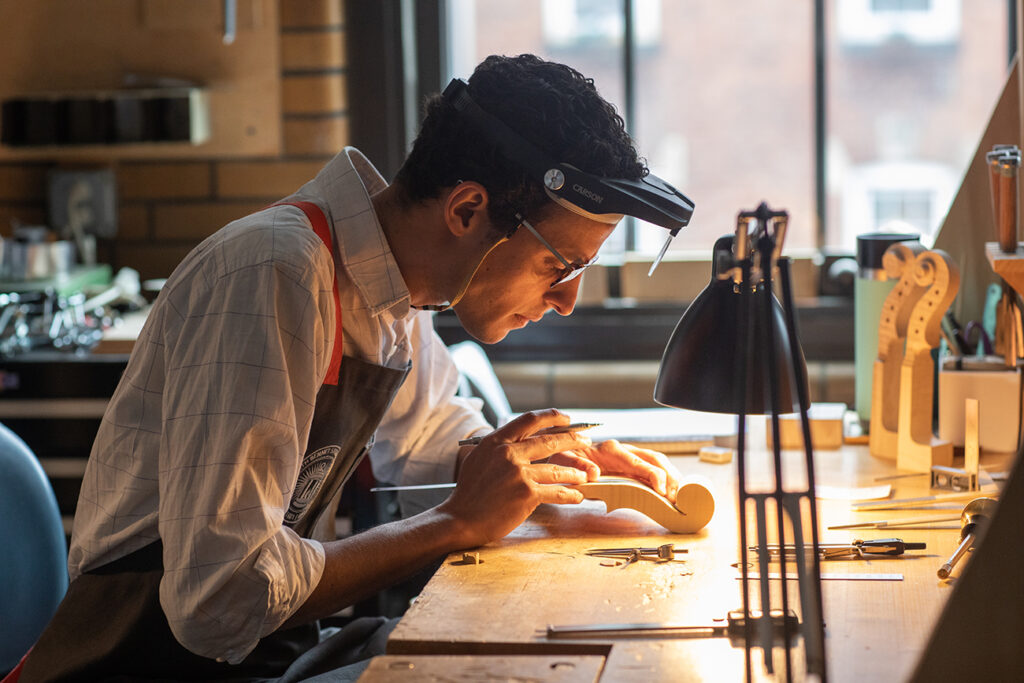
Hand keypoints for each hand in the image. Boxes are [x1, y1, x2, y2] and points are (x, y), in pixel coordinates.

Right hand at [439, 409, 591, 547]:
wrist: (461, 519)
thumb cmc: (469, 492)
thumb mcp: (479, 458)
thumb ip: (499, 447)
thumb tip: (521, 440)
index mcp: (496, 441)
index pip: (529, 420)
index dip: (552, 416)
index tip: (566, 418)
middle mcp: (508, 453)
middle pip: (549, 440)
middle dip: (573, 439)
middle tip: (585, 440)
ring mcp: (518, 474)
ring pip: (556, 469)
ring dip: (574, 473)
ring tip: (583, 476)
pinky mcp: (526, 494)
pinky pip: (556, 492)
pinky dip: (570, 495)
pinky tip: (577, 495)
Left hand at [549, 439, 681, 501]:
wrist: (565, 456)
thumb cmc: (566, 460)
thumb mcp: (565, 462)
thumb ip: (578, 467)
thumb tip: (593, 474)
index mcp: (610, 449)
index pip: (637, 461)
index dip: (652, 474)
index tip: (661, 490)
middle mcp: (623, 450)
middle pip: (654, 458)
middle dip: (669, 475)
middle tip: (677, 495)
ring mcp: (630, 456)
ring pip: (657, 461)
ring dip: (671, 476)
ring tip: (680, 494)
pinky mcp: (632, 465)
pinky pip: (652, 469)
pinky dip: (665, 478)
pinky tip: (672, 490)